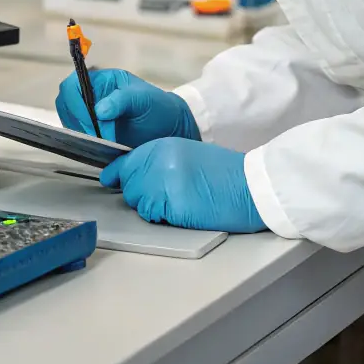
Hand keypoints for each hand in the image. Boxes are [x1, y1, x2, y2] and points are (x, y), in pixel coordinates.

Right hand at [56, 69, 199, 146]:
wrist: (167, 129)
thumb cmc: (157, 108)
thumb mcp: (144, 99)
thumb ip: (122, 101)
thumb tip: (99, 110)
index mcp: (101, 80)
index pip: (73, 86)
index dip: (76, 104)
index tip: (92, 122)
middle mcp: (90, 94)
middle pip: (65, 103)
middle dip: (78, 121)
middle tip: (96, 137)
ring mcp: (88, 113)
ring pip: (68, 120)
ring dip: (79, 133)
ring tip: (101, 142)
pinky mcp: (90, 131)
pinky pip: (75, 135)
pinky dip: (83, 142)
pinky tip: (99, 146)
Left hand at [101, 138, 266, 232]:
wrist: (253, 185)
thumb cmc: (227, 174)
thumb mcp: (189, 155)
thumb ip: (159, 162)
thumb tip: (125, 175)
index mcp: (165, 145)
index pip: (127, 161)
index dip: (119, 174)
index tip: (110, 179)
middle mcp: (161, 159)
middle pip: (129, 185)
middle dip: (141, 195)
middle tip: (168, 197)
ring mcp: (165, 180)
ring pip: (138, 202)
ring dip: (153, 208)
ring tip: (180, 202)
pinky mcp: (173, 202)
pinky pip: (154, 216)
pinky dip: (164, 218)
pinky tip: (185, 210)